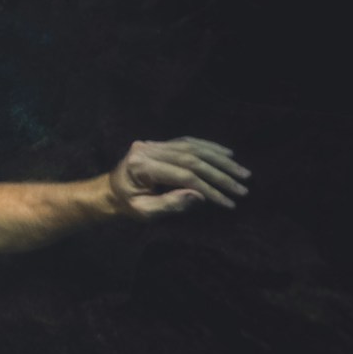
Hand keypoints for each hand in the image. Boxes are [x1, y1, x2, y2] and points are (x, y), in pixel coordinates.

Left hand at [109, 137, 249, 218]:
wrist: (110, 191)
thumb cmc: (126, 205)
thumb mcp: (145, 212)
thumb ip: (170, 204)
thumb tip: (200, 196)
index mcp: (140, 165)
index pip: (183, 175)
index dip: (209, 188)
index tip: (229, 202)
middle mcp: (147, 149)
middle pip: (191, 158)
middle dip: (220, 174)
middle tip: (242, 187)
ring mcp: (153, 143)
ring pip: (192, 147)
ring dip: (220, 159)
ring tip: (241, 172)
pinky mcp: (159, 143)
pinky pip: (187, 141)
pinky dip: (209, 147)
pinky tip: (227, 153)